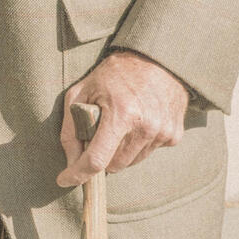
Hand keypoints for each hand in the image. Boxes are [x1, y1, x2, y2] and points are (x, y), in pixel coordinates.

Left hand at [58, 49, 189, 185]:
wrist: (156, 59)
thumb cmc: (114, 74)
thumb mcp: (82, 91)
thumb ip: (71, 127)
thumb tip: (70, 162)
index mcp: (121, 114)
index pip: (97, 160)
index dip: (78, 174)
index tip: (64, 179)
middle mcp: (145, 126)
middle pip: (114, 165)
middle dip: (102, 156)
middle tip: (100, 132)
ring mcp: (163, 132)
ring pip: (131, 161)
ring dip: (120, 151)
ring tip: (121, 123)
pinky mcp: (174, 135)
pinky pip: (149, 153)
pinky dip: (139, 144)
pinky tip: (139, 121)